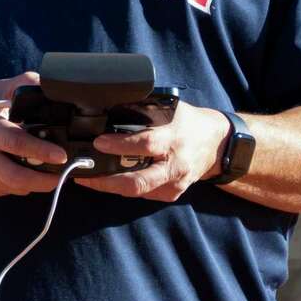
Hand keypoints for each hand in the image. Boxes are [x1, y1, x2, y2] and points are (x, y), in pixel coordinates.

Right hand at [0, 72, 68, 197]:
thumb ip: (23, 84)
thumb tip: (51, 84)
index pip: (15, 142)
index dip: (40, 150)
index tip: (61, 156)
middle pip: (15, 176)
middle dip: (44, 181)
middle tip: (63, 175)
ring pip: (14, 186)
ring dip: (33, 181)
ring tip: (44, 170)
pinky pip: (5, 190)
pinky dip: (18, 183)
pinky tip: (17, 168)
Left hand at [75, 101, 229, 201]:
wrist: (217, 144)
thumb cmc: (188, 122)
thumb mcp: (170, 109)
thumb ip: (145, 110)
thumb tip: (112, 105)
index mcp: (173, 139)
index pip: (146, 144)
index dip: (120, 145)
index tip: (98, 143)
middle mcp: (175, 166)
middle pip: (139, 182)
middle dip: (107, 182)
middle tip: (83, 175)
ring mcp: (175, 184)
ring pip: (138, 192)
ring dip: (110, 187)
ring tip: (87, 178)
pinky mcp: (173, 194)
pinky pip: (144, 194)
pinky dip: (125, 189)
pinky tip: (108, 182)